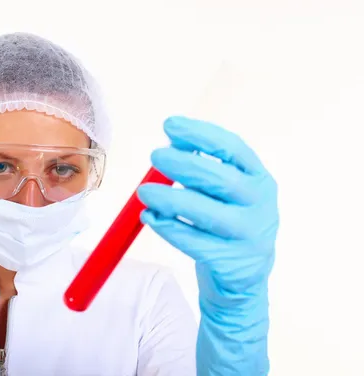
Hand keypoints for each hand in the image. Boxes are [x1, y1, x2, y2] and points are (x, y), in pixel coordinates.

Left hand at [137, 116, 277, 374]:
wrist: (243, 279)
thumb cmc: (225, 224)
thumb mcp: (225, 194)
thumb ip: (202, 169)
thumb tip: (170, 145)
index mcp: (259, 179)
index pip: (233, 148)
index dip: (201, 134)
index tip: (169, 125)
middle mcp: (260, 205)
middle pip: (220, 179)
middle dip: (184, 164)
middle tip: (154, 156)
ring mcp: (249, 235)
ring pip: (207, 213)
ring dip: (171, 199)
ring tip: (144, 192)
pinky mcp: (231, 262)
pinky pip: (194, 242)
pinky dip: (168, 228)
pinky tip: (150, 218)